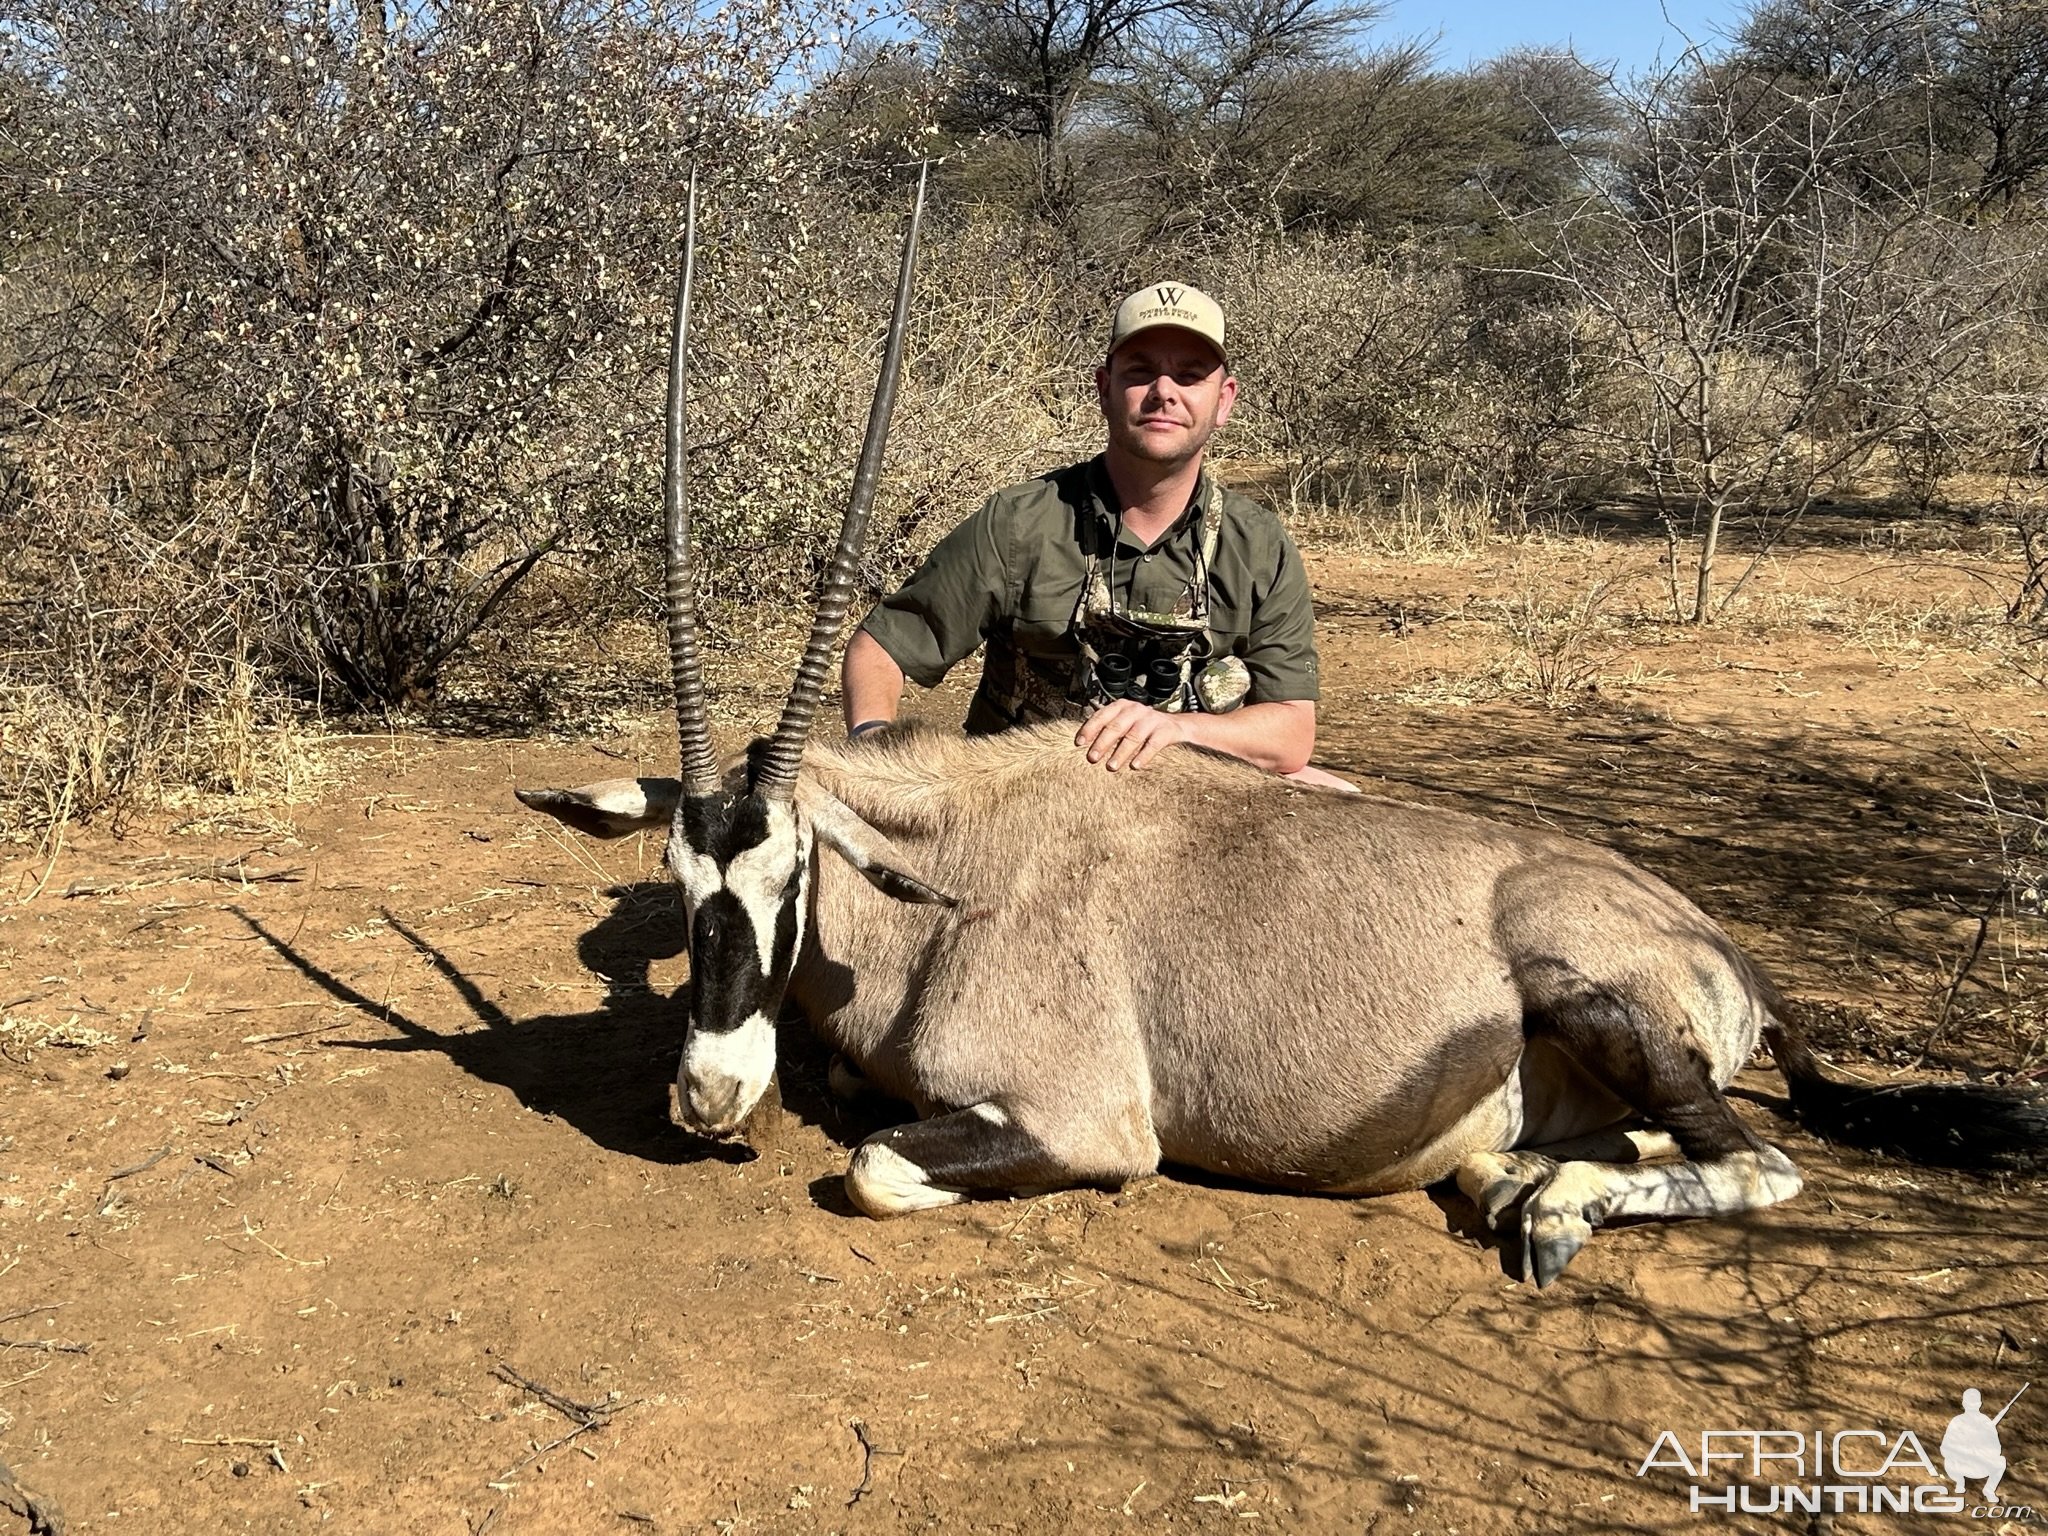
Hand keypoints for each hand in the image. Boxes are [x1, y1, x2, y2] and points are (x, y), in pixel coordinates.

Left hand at [1075, 699, 1189, 770]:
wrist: (1175, 726)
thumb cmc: (1142, 726)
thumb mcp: (1123, 722)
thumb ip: (1106, 729)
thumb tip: (1083, 744)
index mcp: (1121, 706)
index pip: (1102, 716)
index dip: (1089, 729)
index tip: (1079, 743)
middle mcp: (1135, 710)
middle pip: (1116, 726)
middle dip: (1102, 743)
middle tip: (1092, 758)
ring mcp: (1151, 720)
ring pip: (1133, 736)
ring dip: (1120, 753)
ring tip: (1111, 766)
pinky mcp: (1165, 731)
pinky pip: (1153, 744)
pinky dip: (1143, 756)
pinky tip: (1134, 766)